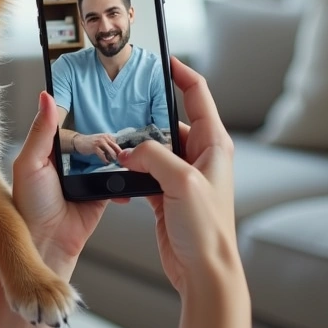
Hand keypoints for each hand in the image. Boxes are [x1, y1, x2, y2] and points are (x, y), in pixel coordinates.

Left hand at [12, 92, 113, 265]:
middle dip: (103, 134)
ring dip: (117, 153)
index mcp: (47, 151)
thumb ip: (40, 132)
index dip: (78, 111)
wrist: (47, 243)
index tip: (95, 91)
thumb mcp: (29, 163)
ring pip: (107, 157)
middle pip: (90, 139)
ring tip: (125, 147)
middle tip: (117, 123)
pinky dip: (125, 176)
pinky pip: (118, 179)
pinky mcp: (101, 193)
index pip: (65, 124)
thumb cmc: (29, 206)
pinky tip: (128, 169)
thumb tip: (46, 97)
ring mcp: (85, 177)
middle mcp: (67, 162)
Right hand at [74, 132, 121, 164]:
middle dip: (118, 155)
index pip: (116, 144)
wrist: (79, 141)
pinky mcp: (95, 147)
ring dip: (113, 158)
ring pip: (110, 151)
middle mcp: (105, 137)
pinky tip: (106, 162)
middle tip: (120, 161)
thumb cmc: (91, 143)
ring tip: (113, 162)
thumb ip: (108, 146)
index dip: (119, 151)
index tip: (120, 157)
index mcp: (107, 136)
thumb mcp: (101, 141)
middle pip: (115, 147)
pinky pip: (103, 155)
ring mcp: (100, 142)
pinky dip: (105, 159)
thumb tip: (116, 154)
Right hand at [116, 57, 237, 296]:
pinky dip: (130, 168)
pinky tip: (116, 169)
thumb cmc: (207, 228)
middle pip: (170, 120)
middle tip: (122, 101)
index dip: (180, 72)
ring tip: (114, 138)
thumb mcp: (181, 182)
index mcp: (214, 143)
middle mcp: (200, 155)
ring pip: (153, 146)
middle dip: (145, 113)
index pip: (198, 94)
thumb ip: (154, 157)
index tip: (161, 57)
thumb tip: (130, 150)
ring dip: (135, 145)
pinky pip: (144, 170)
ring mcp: (183, 174)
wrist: (204, 270)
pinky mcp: (167, 193)